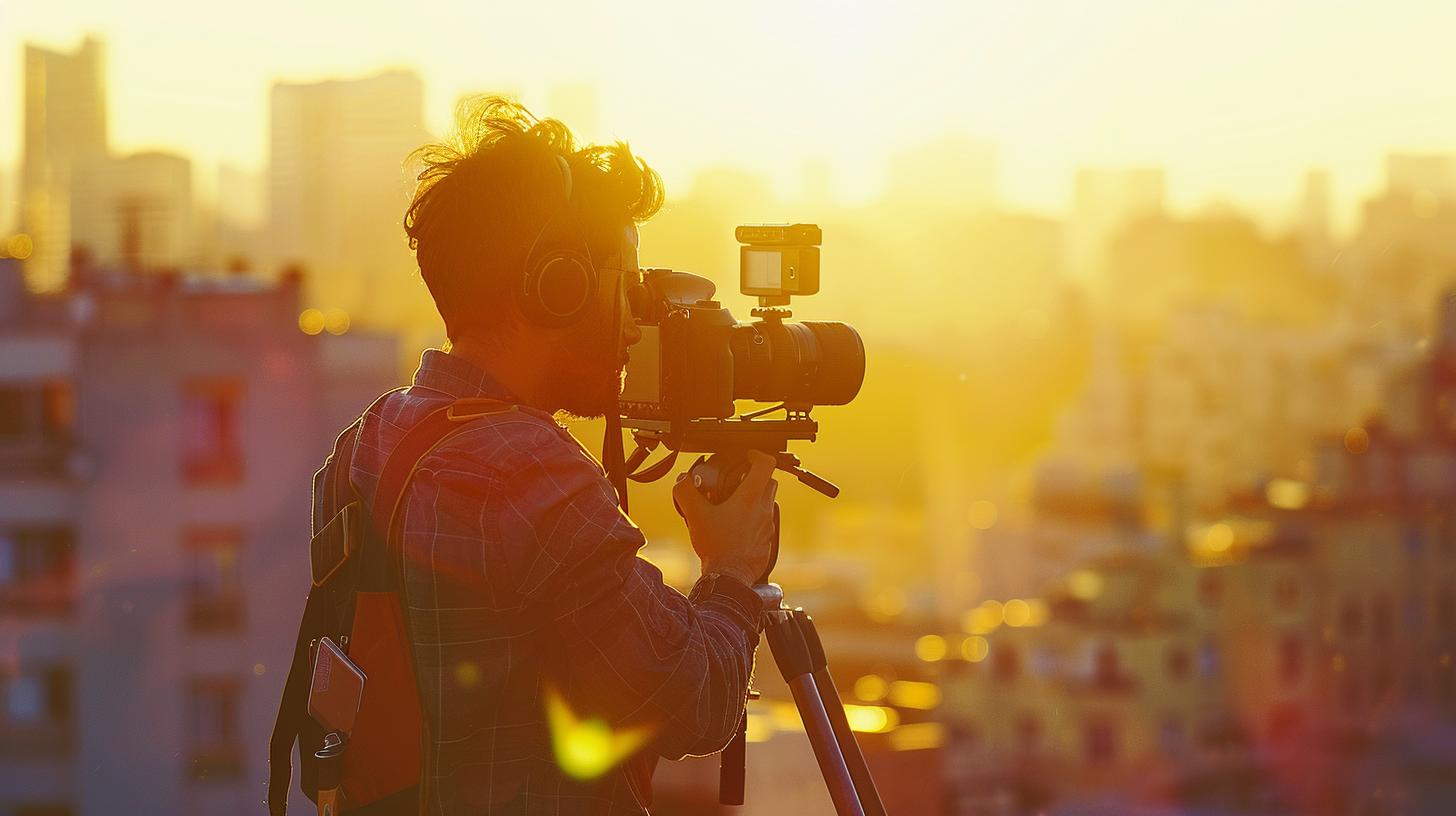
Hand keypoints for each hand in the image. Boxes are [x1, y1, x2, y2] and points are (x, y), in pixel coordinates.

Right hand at [673, 450, 777, 586]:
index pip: (766, 464)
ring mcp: (768, 526)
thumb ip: (685, 492)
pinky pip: (765, 523)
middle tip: (738, 480)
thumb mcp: (695, 516)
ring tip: (734, 505)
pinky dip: (754, 519)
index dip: (757, 454)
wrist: (729, 577)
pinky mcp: (767, 540)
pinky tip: (737, 527)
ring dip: (755, 499)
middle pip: (769, 481)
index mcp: (749, 498)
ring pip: (767, 503)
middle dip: (756, 477)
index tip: (746, 456)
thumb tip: (682, 479)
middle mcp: (763, 509)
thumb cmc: (716, 547)